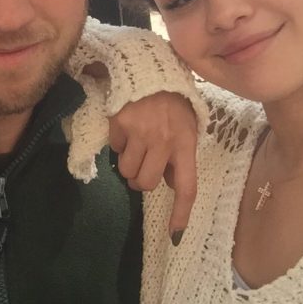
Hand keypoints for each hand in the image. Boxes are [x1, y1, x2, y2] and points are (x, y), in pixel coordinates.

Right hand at [109, 92, 197, 236]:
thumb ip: (181, 154)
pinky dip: (119, 143)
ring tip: (136, 143)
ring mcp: (140, 133)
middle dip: (141, 180)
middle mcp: (164, 141)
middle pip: (146, 184)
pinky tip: (127, 127)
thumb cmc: (172, 100)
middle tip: (143, 164)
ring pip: (127, 171)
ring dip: (129, 163)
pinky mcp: (120, 125)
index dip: (180, 213)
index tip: (174, 235)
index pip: (186, 186)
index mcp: (186, 143)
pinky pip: (115, 149)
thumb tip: (171, 182)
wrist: (148, 68)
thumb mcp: (187, 125)